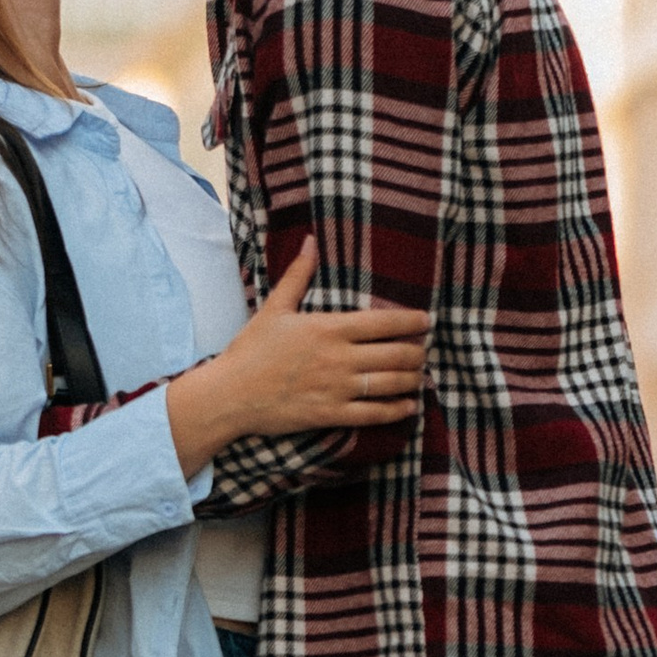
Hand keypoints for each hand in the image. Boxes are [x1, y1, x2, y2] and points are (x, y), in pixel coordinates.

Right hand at [165, 238, 429, 472]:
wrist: (230, 394)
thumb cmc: (250, 349)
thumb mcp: (274, 308)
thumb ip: (298, 275)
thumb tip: (310, 241)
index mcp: (328, 328)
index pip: (383, 322)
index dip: (411, 322)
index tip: (426, 321)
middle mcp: (339, 358)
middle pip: (395, 354)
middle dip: (416, 352)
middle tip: (424, 350)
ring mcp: (337, 388)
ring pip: (390, 383)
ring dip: (412, 379)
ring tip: (420, 374)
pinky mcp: (331, 414)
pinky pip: (373, 413)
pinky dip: (397, 410)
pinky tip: (409, 406)